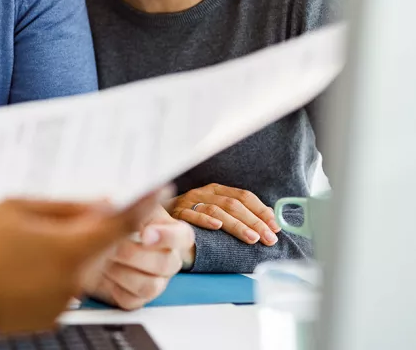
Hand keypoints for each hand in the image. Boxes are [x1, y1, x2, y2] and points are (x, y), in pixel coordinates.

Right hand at [0, 191, 164, 337]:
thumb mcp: (16, 207)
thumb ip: (64, 205)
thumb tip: (101, 204)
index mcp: (70, 248)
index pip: (122, 224)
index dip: (143, 203)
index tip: (159, 186)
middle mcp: (75, 279)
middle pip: (102, 245)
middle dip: (92, 226)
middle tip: (61, 211)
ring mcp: (64, 302)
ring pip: (83, 265)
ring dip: (70, 249)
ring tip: (29, 240)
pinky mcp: (51, 316)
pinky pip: (65, 286)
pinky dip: (53, 272)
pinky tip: (22, 263)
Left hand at [87, 206, 194, 309]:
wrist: (101, 240)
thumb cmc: (120, 220)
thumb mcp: (130, 206)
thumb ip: (134, 206)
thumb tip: (130, 199)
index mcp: (174, 234)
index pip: (183, 237)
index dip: (166, 236)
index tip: (145, 233)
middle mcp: (170, 260)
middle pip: (165, 264)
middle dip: (133, 254)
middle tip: (110, 245)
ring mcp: (156, 281)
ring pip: (149, 286)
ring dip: (121, 272)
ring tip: (100, 258)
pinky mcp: (137, 298)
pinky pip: (131, 300)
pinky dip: (112, 288)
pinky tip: (99, 273)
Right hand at [166, 183, 280, 245]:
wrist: (155, 220)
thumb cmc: (190, 219)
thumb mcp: (214, 212)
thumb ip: (237, 214)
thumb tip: (269, 221)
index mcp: (215, 190)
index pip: (243, 196)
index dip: (261, 210)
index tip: (275, 227)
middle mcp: (203, 193)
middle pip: (233, 204)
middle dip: (255, 221)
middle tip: (269, 238)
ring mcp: (189, 203)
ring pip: (217, 210)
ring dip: (236, 225)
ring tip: (252, 239)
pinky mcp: (175, 214)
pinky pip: (191, 215)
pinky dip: (205, 220)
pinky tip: (217, 227)